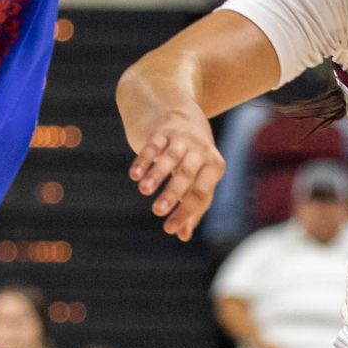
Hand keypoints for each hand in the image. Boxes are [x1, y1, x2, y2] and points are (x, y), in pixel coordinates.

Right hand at [129, 107, 226, 241]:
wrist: (181, 112)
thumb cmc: (193, 156)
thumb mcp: (199, 178)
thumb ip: (193, 206)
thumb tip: (183, 235)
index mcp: (214, 167)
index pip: (200, 194)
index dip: (186, 213)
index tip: (169, 229)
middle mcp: (200, 151)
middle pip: (187, 175)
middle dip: (172, 194)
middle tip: (157, 212)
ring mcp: (182, 139)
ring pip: (170, 158)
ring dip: (157, 174)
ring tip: (144, 191)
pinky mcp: (163, 130)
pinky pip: (153, 145)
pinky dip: (144, 159)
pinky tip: (134, 175)